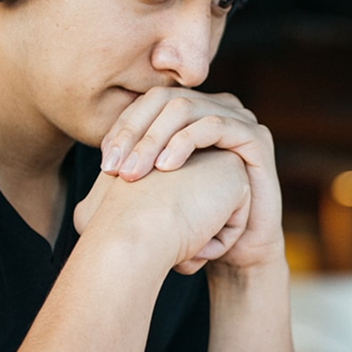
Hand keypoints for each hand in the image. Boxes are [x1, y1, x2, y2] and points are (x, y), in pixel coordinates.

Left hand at [98, 88, 283, 271]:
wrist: (238, 251)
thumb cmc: (195, 223)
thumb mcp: (157, 194)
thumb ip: (133, 173)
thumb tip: (96, 174)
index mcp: (191, 114)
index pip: (147, 104)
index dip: (122, 128)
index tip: (105, 164)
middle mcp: (215, 108)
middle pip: (163, 100)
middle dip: (134, 133)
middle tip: (114, 169)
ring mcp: (238, 119)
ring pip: (185, 108)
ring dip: (154, 139)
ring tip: (135, 172)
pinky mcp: (256, 137)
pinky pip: (215, 125)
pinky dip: (185, 142)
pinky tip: (166, 167)